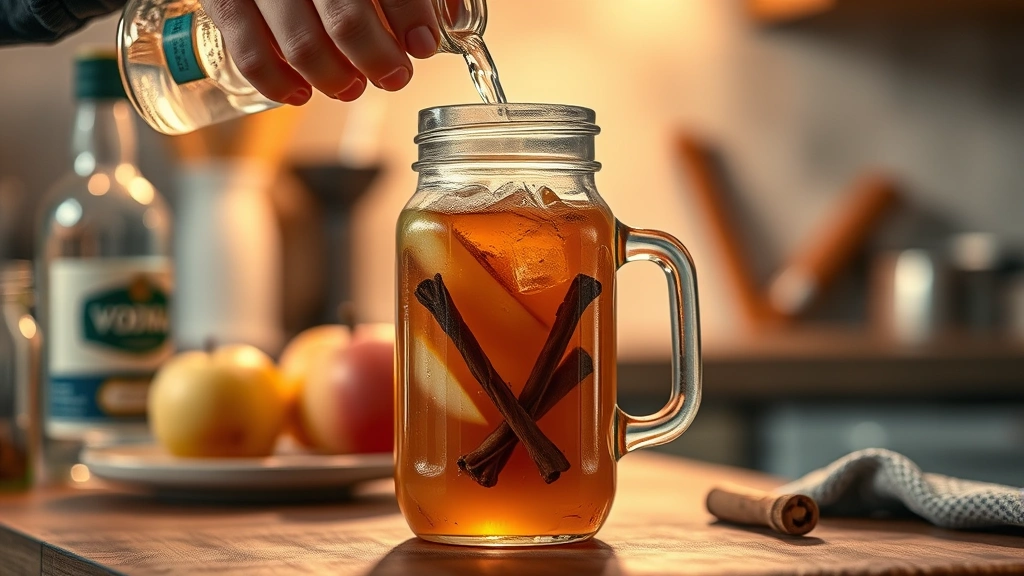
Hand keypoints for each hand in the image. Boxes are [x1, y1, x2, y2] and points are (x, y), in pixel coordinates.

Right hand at [200, 0, 439, 104]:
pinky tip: (300, 93)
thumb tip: (451, 15)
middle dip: (376, 57)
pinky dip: (276, 80)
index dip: (410, 16)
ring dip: (333, 76)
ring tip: (352, 88)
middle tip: (394, 76)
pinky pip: (247, 49)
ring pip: (300, 42)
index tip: (423, 44)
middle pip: (345, 15)